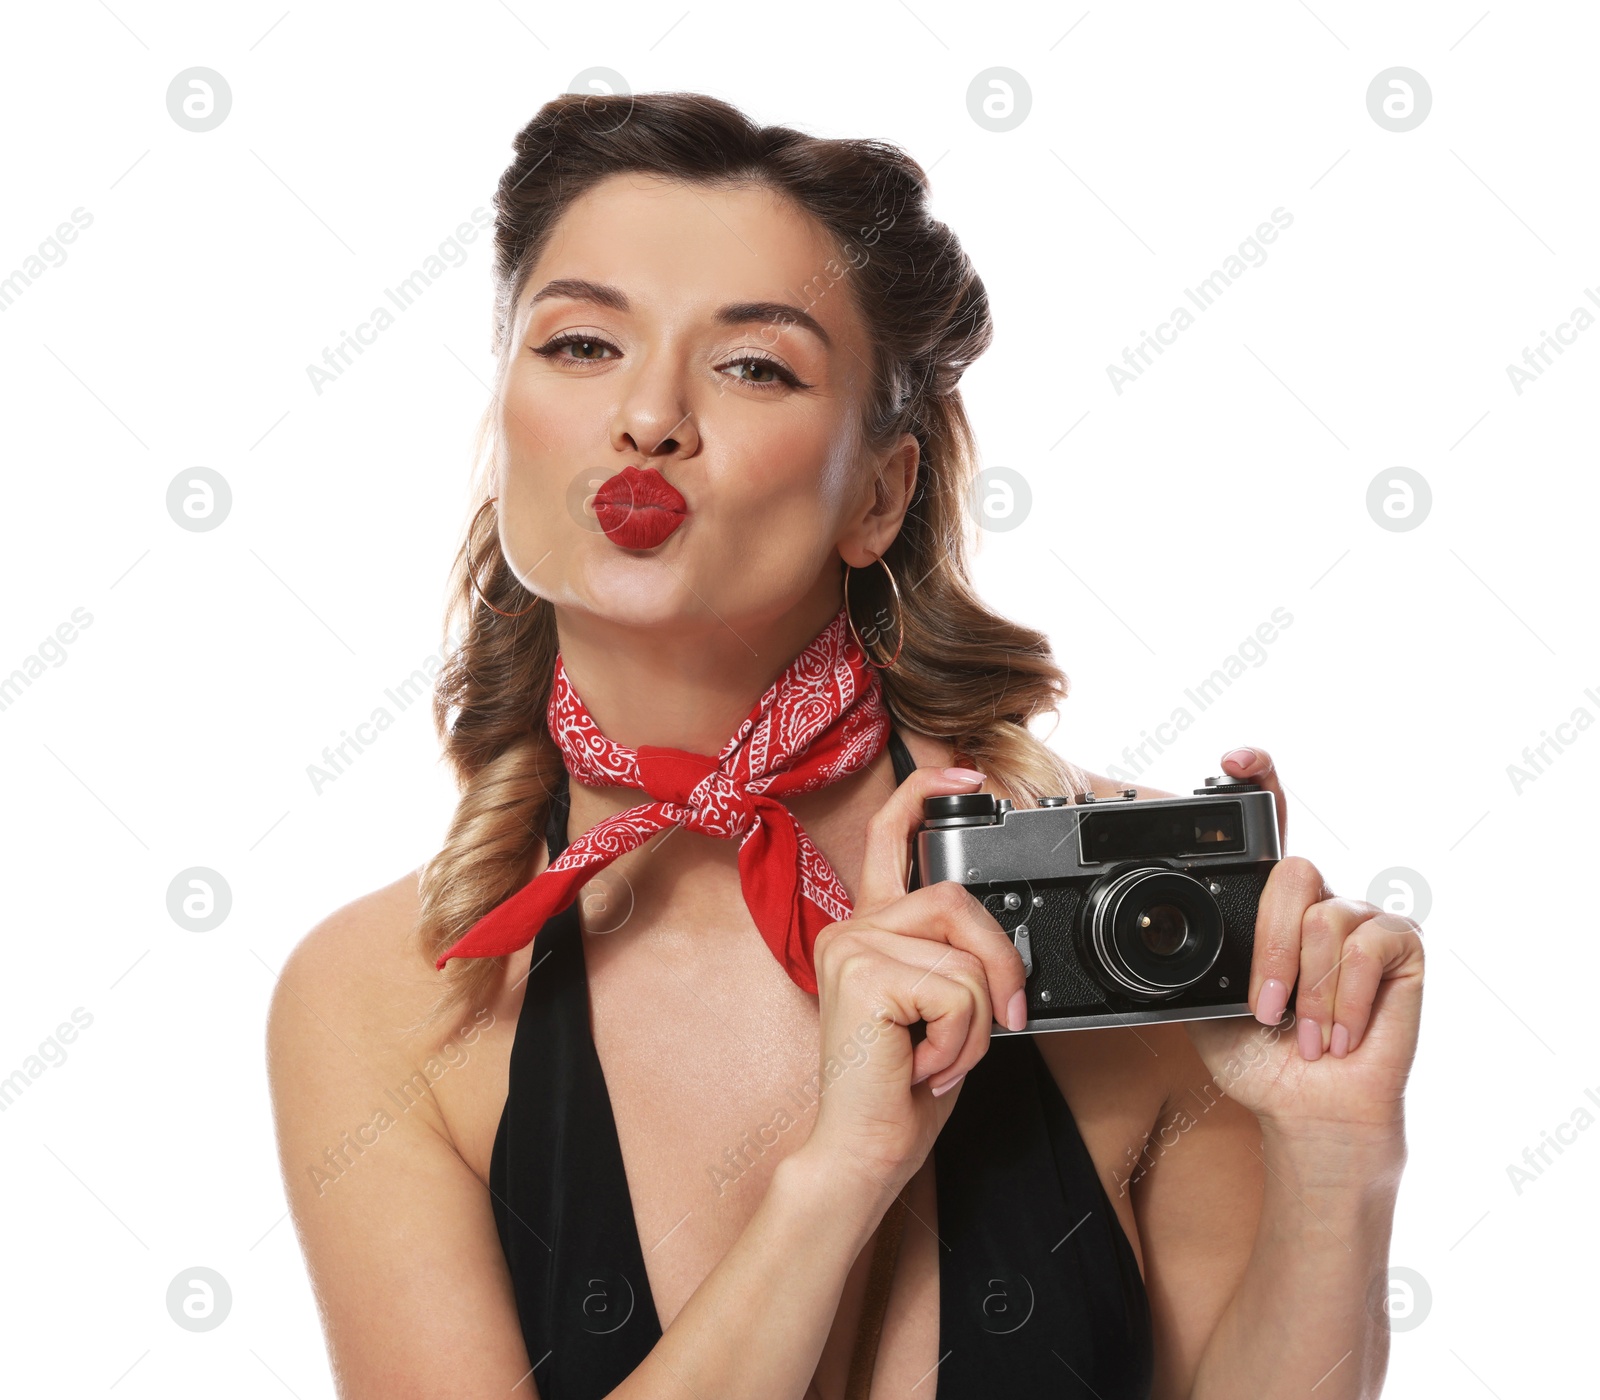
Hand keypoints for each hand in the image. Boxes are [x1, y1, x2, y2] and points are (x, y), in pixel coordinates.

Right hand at [801, 765, 1028, 1196]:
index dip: (927, 793)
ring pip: (965, 953)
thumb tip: (1004, 945)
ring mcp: (852, 947)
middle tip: (1004, 1022)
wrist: (864, 1149)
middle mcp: (852, 928)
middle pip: (955, 898)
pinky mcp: (864, 975)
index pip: (889, 837)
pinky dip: (961, 1041)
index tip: (969, 774)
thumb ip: (957, 960)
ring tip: (941, 1057)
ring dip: (977, 1021)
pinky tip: (924, 1066)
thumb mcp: (942, 1008)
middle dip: (999, 965)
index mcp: (869, 929)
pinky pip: (957, 991)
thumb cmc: (901, 1087)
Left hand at [1182, 747, 1425, 1147]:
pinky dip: (1343, 1001)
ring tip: (1303, 1032)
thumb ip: (1197, 951)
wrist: (1305, 1108)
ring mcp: (1363, 916)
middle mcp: (1319, 898)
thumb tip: (1159, 928)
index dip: (1259, 780)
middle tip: (1263, 1008)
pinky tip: (1338, 1034)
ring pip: (1324, 918)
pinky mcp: (1403, 944)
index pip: (1272, 825)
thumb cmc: (1256, 1054)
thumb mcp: (1205, 998)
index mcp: (1271, 904)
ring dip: (1306, 990)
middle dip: (1271, 949)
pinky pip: (1365, 947)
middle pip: (1292, 873)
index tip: (1234, 759)